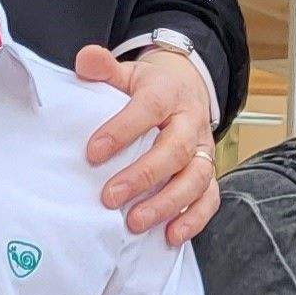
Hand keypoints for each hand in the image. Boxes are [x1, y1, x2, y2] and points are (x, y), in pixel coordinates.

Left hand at [75, 43, 222, 243]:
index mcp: (168, 93)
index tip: (92, 152)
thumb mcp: (127, 72)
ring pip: (196, 178)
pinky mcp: (208, 171)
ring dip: (168, 203)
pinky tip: (170, 235)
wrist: (187, 87)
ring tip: (135, 222)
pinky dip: (194, 219)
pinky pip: (210, 198)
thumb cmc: (149, 86)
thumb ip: (104, 68)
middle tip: (109, 197)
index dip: (122, 131)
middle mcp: (191, 122)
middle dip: (143, 177)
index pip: (148, 109)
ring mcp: (203, 149)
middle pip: (175, 151)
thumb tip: (85, 59)